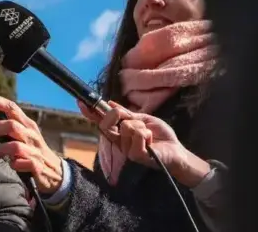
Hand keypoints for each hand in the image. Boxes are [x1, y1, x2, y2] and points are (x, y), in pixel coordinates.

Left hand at [0, 95, 63, 194]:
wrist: (56, 172)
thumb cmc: (34, 150)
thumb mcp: (25, 134)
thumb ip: (10, 127)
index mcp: (27, 124)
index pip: (11, 107)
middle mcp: (31, 135)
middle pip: (11, 125)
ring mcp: (35, 151)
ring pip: (14, 146)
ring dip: (2, 149)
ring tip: (0, 153)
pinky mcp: (37, 166)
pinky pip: (21, 163)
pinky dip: (14, 164)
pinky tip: (13, 165)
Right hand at [77, 101, 210, 187]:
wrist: (176, 151)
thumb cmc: (160, 136)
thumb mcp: (143, 119)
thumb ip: (127, 113)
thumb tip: (111, 103)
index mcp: (118, 132)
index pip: (100, 122)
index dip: (90, 112)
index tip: (81, 101)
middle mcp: (118, 142)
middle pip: (106, 123)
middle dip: (118, 115)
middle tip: (134, 119)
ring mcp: (126, 150)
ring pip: (126, 126)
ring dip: (141, 126)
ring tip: (149, 135)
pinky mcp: (136, 155)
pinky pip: (137, 135)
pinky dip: (146, 133)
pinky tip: (151, 141)